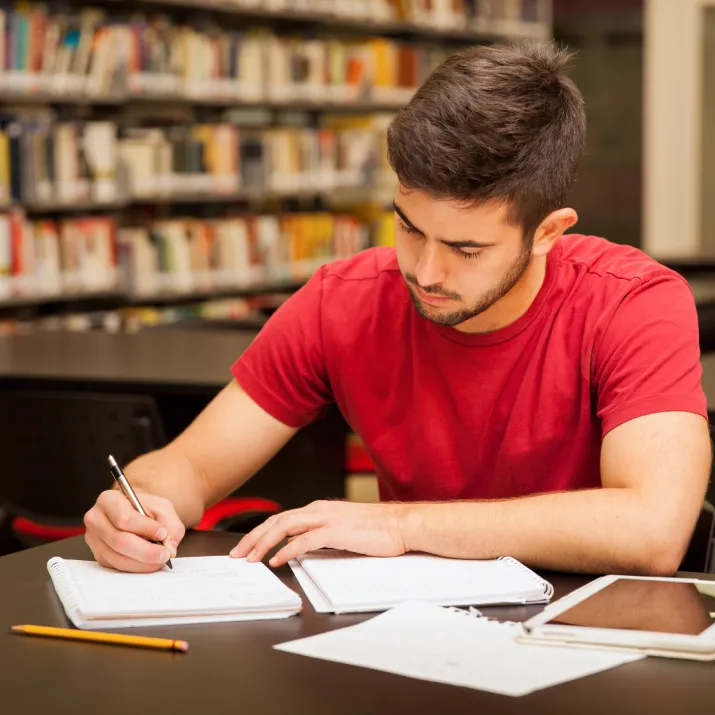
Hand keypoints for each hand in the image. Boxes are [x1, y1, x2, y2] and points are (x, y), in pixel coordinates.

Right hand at [84, 490, 184, 572]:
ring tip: (161, 559)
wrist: (136, 513)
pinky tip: (150, 563)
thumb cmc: (146, 508)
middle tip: (165, 554)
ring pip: (118, 558)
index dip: (144, 529)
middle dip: (146, 551)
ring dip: (143, 563)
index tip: (163, 534)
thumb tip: (169, 548)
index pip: (124, 518)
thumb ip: (170, 525)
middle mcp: (96, 520)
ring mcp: (94, 540)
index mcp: (108, 500)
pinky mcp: (99, 556)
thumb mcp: (162, 508)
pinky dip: (137, 567)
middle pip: (119, 541)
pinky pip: (117, 567)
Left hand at [229, 500, 407, 566]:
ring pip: (284, 527)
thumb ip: (322, 535)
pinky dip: (287, 549)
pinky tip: (277, 560)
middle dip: (253, 537)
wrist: (402, 524)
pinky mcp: (336, 531)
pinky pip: (304, 540)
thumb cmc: (377, 530)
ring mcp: (326, 519)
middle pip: (276, 520)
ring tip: (250, 557)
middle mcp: (319, 510)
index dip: (261, 532)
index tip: (246, 547)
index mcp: (320, 509)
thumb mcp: (343, 530)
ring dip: (263, 543)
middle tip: (237, 553)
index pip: (282, 519)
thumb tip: (302, 548)